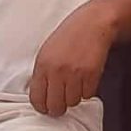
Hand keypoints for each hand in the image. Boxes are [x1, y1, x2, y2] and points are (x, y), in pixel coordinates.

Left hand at [28, 1, 117, 115]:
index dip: (42, 107)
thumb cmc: (70, 35)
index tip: (46, 107)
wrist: (93, 23)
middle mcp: (56, 71)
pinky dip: (88, 90)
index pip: (37, 99)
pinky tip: (86, 78)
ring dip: (74, 96)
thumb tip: (41, 95)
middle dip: (59, 107)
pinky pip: (87, 95)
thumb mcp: (47, 51)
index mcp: (42, 65)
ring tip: (76, 83)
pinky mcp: (91, 74)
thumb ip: (42, 72)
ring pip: (72, 102)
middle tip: (62, 102)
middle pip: (55, 106)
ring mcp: (74, 73)